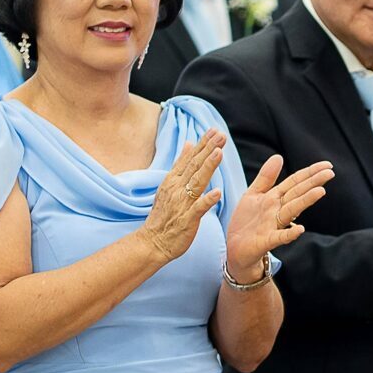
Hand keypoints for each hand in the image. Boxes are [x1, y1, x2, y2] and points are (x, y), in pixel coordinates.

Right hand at [139, 132, 224, 263]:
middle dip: (208, 149)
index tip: (214, 130)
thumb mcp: (169, 186)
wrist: (152, 242)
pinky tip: (217, 192)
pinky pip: (198, 209)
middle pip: (195, 166)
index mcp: (173, 180)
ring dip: (208, 167)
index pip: (190, 158)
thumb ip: (180, 165)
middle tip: (220, 135)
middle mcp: (177, 189)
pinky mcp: (187, 219)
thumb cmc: (164, 215)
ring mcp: (182, 204)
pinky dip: (207, 200)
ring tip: (219, 153)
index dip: (203, 144)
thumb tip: (189, 144)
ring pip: (197, 182)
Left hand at [224, 152, 333, 278]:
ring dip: (305, 201)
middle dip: (313, 183)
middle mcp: (277, 210)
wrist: (235, 249)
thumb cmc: (246, 222)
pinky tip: (300, 229)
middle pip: (297, 194)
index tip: (327, 165)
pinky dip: (290, 234)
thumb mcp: (253, 194)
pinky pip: (279, 237)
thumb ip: (267, 177)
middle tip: (330, 173)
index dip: (310, 173)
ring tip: (320, 191)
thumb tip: (279, 156)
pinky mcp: (266, 241)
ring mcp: (273, 225)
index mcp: (274, 198)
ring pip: (291, 211)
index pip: (295, 182)